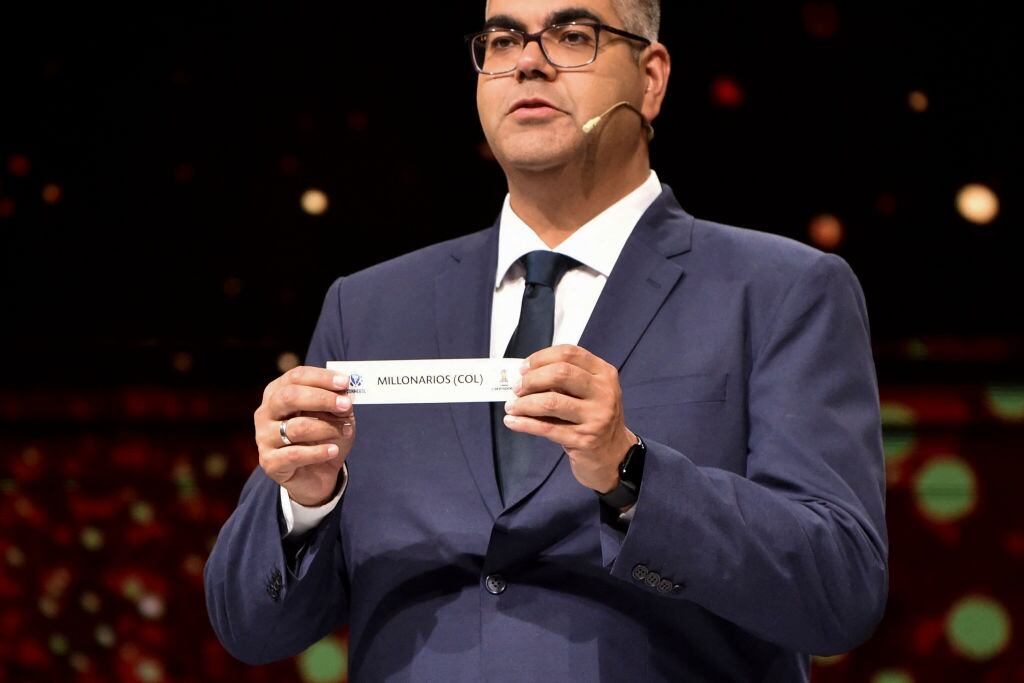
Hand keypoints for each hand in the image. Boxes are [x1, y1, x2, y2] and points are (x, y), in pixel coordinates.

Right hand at [254, 366, 355, 506]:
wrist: (316, 475)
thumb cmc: (323, 437)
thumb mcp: (335, 415)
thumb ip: (338, 401)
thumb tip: (344, 391)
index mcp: (278, 393)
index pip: (296, 377)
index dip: (321, 378)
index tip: (345, 382)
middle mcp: (265, 412)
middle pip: (289, 397)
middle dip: (322, 399)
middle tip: (346, 405)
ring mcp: (264, 437)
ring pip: (297, 427)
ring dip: (327, 428)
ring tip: (346, 431)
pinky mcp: (269, 462)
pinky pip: (295, 454)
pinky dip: (319, 452)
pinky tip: (333, 451)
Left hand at [502, 345, 635, 492]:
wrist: (614, 456)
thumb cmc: (594, 419)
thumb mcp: (590, 393)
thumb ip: (565, 381)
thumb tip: (525, 375)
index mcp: (604, 374)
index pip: (570, 353)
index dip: (541, 358)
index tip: (524, 368)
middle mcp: (604, 393)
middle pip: (561, 373)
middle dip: (532, 379)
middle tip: (517, 388)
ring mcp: (597, 417)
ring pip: (551, 402)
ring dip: (524, 403)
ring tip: (511, 406)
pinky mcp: (585, 440)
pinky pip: (547, 428)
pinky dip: (524, 423)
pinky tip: (512, 421)